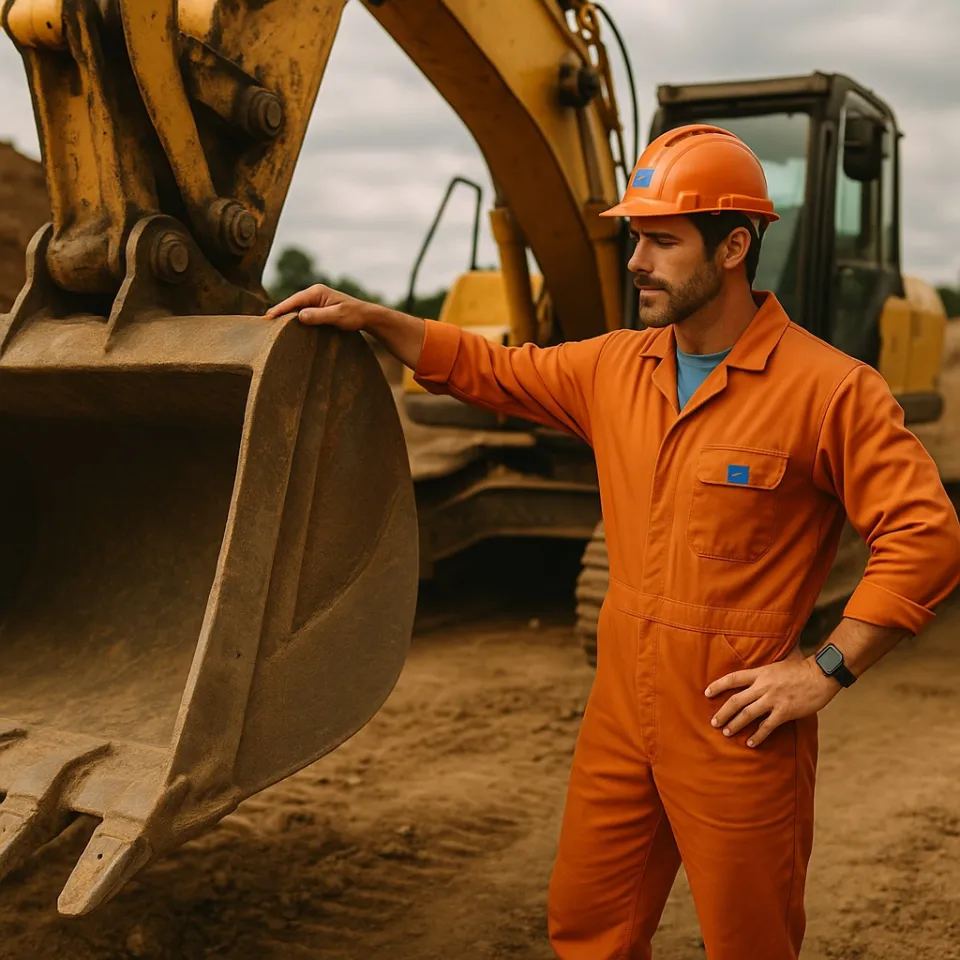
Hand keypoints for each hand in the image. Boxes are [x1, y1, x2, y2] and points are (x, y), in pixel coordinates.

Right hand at [265, 283, 372, 330]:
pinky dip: (294, 316)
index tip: (269, 317)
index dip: (280, 309)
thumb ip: (318, 316)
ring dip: (286, 314)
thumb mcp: (337, 316)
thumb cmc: (353, 315)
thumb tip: (300, 316)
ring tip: (272, 323)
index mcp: (317, 292)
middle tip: (265, 321)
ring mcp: (317, 299)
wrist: (366, 315)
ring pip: (297, 307)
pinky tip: (288, 324)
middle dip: (279, 311)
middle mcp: (315, 293)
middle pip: (292, 302)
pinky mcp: (319, 307)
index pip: (294, 300)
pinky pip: (303, 310)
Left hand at [704, 654, 839, 747]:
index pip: (733, 678)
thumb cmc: (802, 667)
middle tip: (714, 722)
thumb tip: (761, 658)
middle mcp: (763, 686)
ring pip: (747, 714)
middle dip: (723, 712)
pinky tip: (750, 743)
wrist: (822, 675)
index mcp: (761, 673)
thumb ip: (768, 665)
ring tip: (726, 732)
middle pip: (736, 700)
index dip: (718, 686)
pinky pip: (767, 727)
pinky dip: (758, 736)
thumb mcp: (780, 661)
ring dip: (735, 725)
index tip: (707, 693)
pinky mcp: (784, 712)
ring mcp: (773, 700)